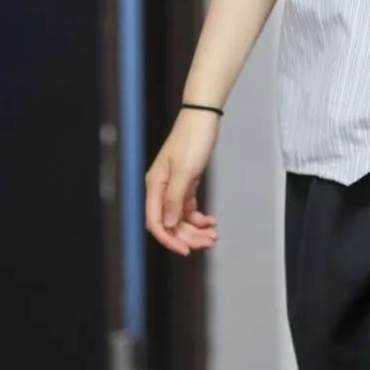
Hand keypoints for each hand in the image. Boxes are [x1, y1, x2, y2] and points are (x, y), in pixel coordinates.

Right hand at [145, 108, 220, 256]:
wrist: (203, 118)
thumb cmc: (192, 140)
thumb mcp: (186, 171)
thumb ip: (175, 199)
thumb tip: (167, 224)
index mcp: (155, 186)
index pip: (155, 222)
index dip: (169, 240)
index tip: (187, 251)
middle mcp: (161, 189)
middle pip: (170, 223)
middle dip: (189, 236)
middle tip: (209, 243)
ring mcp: (174, 186)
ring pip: (181, 218)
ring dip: (196, 229)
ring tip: (214, 234)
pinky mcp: (186, 183)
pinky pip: (189, 208)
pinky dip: (199, 218)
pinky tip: (211, 222)